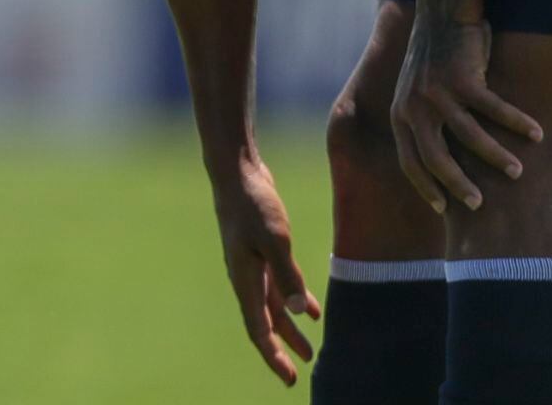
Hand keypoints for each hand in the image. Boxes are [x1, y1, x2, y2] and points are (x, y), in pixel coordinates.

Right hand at [213, 154, 319, 386]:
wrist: (237, 172)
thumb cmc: (253, 203)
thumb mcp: (274, 238)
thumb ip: (287, 274)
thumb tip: (300, 312)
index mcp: (245, 280)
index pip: (258, 329)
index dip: (273, 356)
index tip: (289, 379)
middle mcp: (248, 278)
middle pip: (265, 323)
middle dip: (282, 349)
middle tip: (297, 375)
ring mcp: (255, 264)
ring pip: (275, 307)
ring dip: (292, 329)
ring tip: (310, 350)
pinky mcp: (264, 251)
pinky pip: (281, 285)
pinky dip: (296, 301)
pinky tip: (313, 311)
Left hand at [389, 16, 542, 213]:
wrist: (442, 10)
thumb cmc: (437, 56)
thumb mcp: (419, 91)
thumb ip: (426, 122)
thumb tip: (451, 162)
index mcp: (400, 113)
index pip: (409, 161)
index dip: (426, 187)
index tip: (443, 209)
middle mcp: (413, 106)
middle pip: (435, 158)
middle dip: (458, 186)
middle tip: (479, 205)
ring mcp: (436, 92)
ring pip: (469, 137)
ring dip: (496, 157)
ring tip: (518, 172)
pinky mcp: (462, 77)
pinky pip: (494, 109)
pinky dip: (517, 123)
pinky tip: (537, 134)